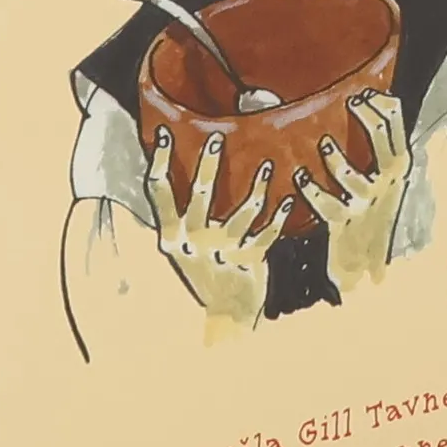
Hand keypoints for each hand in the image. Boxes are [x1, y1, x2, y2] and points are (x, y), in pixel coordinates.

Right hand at [145, 129, 292, 326]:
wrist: (227, 314)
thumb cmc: (206, 270)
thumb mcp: (184, 246)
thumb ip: (182, 217)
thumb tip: (177, 171)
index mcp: (171, 236)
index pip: (159, 193)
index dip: (161, 161)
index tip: (166, 132)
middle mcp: (192, 243)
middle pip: (199, 196)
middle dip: (208, 165)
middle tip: (217, 137)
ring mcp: (220, 253)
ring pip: (242, 213)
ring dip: (257, 187)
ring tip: (268, 166)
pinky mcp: (248, 262)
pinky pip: (267, 234)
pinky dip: (278, 217)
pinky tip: (287, 202)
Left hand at [296, 91, 411, 291]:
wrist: (364, 262)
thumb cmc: (369, 211)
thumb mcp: (383, 179)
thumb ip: (379, 148)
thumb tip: (370, 100)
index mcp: (398, 169)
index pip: (397, 128)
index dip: (382, 104)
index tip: (365, 92)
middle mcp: (388, 184)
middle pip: (383, 141)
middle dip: (368, 117)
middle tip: (351, 102)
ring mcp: (366, 204)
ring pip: (350, 177)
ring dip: (335, 161)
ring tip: (324, 146)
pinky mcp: (345, 222)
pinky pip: (325, 203)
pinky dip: (310, 190)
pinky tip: (300, 179)